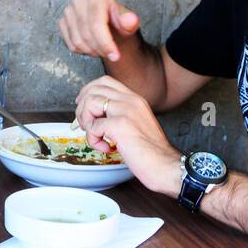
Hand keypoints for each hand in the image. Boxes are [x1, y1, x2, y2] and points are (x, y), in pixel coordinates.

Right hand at [59, 0, 140, 62]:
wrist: (111, 27)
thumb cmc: (120, 23)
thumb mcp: (129, 23)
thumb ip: (130, 21)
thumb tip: (130, 20)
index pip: (96, 24)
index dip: (105, 43)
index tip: (115, 55)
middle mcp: (79, 0)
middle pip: (87, 34)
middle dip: (100, 49)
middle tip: (110, 54)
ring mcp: (69, 11)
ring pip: (78, 41)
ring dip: (92, 51)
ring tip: (102, 50)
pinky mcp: (62, 23)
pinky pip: (70, 44)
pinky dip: (83, 51)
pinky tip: (92, 47)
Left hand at [75, 76, 182, 196]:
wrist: (165, 165)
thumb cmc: (150, 152)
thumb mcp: (135, 124)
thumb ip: (119, 115)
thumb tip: (95, 115)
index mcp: (135, 99)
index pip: (105, 81)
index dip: (88, 91)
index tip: (82, 105)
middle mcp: (131, 101)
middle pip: (94, 89)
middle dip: (82, 108)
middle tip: (86, 126)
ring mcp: (126, 111)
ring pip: (90, 103)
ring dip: (86, 122)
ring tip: (96, 137)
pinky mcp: (120, 125)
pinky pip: (93, 126)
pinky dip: (92, 139)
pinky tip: (105, 148)